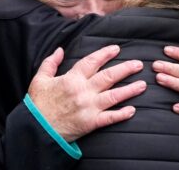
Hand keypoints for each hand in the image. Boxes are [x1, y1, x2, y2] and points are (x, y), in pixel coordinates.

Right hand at [28, 45, 146, 141]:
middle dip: (125, 69)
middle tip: (139, 64)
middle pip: (109, 76)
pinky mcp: (90, 123)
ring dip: (130, 90)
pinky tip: (132, 110)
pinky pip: (109, 118)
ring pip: (114, 96)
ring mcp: (88, 107)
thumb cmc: (37, 105)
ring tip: (143, 85)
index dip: (105, 54)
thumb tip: (60, 49)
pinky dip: (122, 114)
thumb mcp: (39, 80)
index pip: (92, 62)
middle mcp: (83, 91)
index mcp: (71, 79)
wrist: (35, 130)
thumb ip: (50, 63)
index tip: (117, 49)